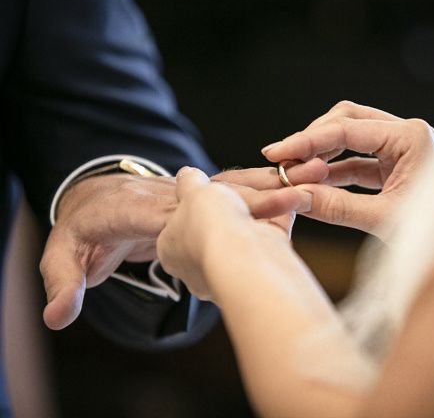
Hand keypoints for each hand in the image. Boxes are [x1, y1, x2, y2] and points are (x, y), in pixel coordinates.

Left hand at [41, 161, 327, 329]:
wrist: (93, 198)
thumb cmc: (82, 229)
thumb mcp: (62, 253)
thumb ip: (63, 283)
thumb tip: (59, 317)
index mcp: (136, 209)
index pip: (177, 210)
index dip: (214, 212)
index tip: (242, 213)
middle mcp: (170, 195)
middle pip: (219, 192)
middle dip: (261, 193)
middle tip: (301, 191)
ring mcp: (190, 193)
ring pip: (237, 184)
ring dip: (275, 182)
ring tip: (316, 175)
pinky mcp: (204, 195)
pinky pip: (241, 187)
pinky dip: (271, 187)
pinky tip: (304, 185)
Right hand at [261, 101, 433, 236]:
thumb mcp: (385, 220)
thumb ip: (338, 207)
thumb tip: (295, 196)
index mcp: (411, 137)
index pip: (347, 129)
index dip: (306, 141)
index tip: (275, 153)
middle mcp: (407, 134)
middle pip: (346, 120)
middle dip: (312, 139)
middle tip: (281, 160)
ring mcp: (402, 147)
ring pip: (350, 136)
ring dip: (321, 153)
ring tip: (294, 172)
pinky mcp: (396, 164)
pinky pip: (357, 160)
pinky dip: (334, 171)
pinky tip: (313, 184)